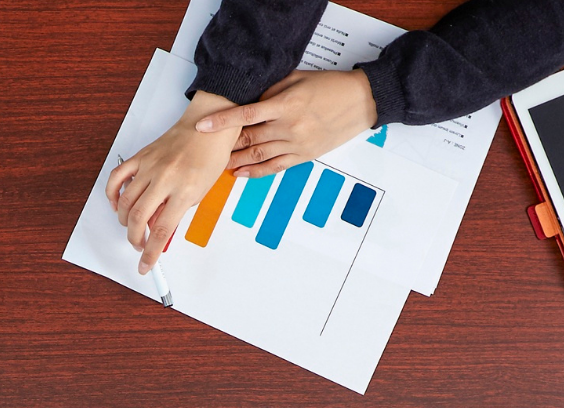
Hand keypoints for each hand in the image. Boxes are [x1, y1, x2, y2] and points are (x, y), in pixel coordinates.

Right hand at [107, 91, 242, 272]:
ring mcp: (150, 166)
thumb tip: (157, 228)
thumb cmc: (210, 155)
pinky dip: (113, 194)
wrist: (208, 125)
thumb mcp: (201, 191)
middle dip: (135, 239)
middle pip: (139, 219)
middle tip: (139, 245)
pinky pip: (117, 177)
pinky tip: (117, 204)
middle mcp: (166, 178)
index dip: (151, 253)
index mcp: (185, 190)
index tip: (146, 265)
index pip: (161, 231)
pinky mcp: (141, 157)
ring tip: (131, 227)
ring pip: (126, 202)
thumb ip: (177, 211)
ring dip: (124, 221)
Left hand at [194, 69, 377, 178]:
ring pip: (258, 155)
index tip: (202, 126)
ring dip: (236, 160)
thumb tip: (249, 101)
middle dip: (226, 144)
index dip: (222, 121)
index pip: (245, 115)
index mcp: (286, 105)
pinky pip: (275, 167)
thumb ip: (271, 91)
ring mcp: (296, 144)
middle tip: (207, 148)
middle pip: (249, 138)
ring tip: (218, 163)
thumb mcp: (297, 79)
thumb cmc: (330, 86)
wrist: (361, 102)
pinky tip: (240, 173)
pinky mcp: (304, 156)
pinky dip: (255, 172)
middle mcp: (289, 127)